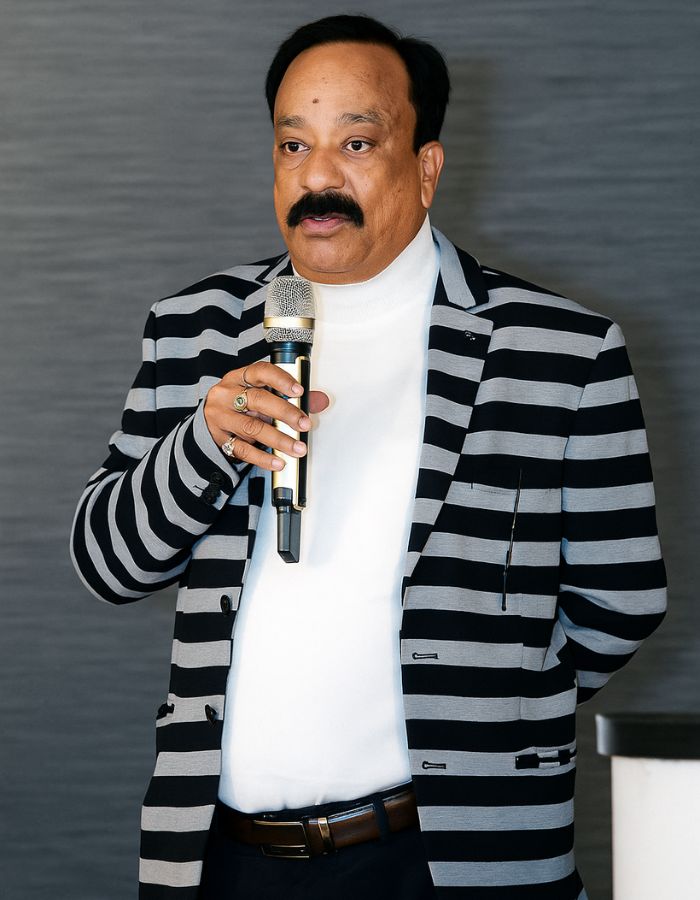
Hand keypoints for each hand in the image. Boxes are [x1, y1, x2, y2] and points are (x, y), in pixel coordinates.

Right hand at [203, 361, 328, 470]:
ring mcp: (221, 416)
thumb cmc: (240, 404)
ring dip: (278, 439)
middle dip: (285, 413)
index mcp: (239, 377)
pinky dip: (262, 458)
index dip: (281, 380)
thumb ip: (292, 397)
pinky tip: (278, 461)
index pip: (260, 372)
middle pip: (257, 400)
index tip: (299, 391)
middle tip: (304, 424)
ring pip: (251, 426)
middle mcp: (227, 394)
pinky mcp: (219, 438)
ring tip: (297, 448)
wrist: (209, 420)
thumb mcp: (262, 394)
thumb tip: (320, 400)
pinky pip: (242, 449)